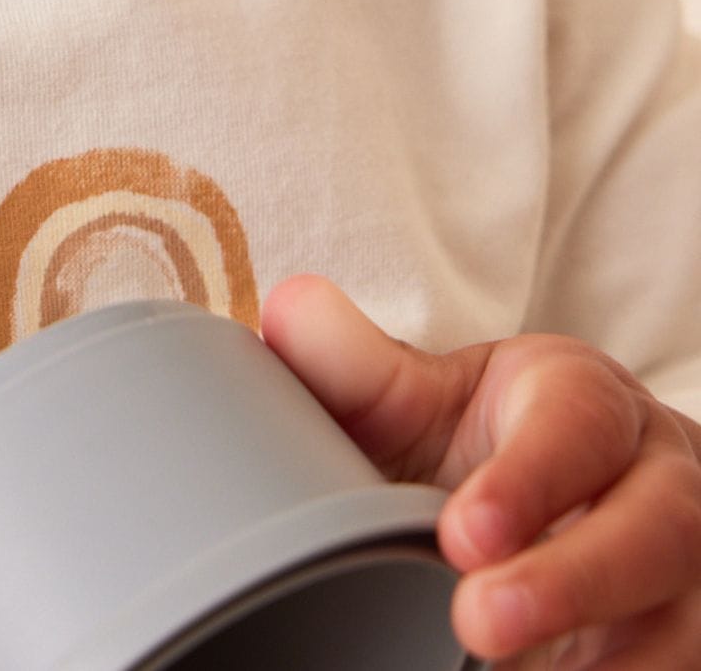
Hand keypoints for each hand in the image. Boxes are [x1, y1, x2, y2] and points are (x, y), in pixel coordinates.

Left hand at [262, 275, 700, 664]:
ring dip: (610, 663)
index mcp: (590, 403)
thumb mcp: (428, 402)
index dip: (529, 481)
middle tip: (479, 621)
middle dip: (573, 582)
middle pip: (654, 530)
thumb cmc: (490, 447)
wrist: (578, 503)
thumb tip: (287, 312)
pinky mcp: (691, 644)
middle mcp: (661, 485)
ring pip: (685, 624)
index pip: (579, 427)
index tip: (461, 534)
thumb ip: (358, 368)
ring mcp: (689, 579)